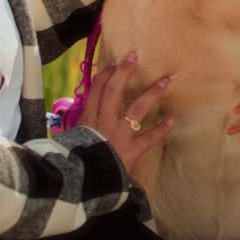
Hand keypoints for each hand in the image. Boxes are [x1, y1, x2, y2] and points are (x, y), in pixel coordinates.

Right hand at [81, 52, 173, 177]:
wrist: (79, 183)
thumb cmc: (71, 162)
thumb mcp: (67, 142)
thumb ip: (76, 130)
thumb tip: (75, 124)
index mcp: (87, 119)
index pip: (96, 90)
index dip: (105, 75)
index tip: (113, 63)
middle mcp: (104, 122)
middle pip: (114, 91)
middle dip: (124, 72)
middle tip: (135, 57)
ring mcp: (119, 134)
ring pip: (136, 109)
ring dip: (152, 94)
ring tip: (165, 81)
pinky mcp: (131, 150)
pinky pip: (148, 139)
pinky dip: (160, 130)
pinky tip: (171, 120)